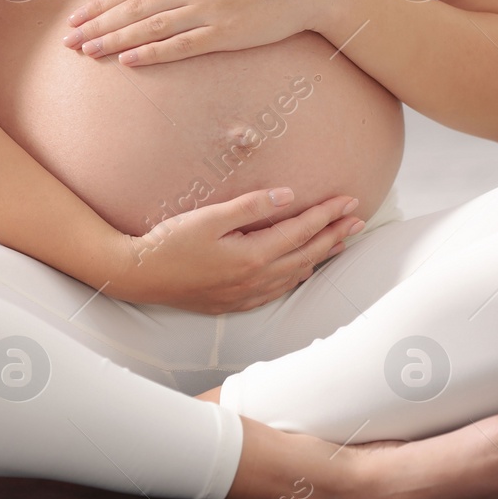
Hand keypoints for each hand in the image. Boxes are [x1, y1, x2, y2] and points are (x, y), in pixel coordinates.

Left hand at [61, 0, 334, 65]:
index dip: (102, 3)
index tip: (78, 16)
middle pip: (134, 9)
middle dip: (98, 25)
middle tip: (70, 40)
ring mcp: (208, 11)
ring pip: (150, 28)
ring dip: (115, 41)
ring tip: (88, 52)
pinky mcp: (225, 34)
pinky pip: (180, 46)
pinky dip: (152, 53)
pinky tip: (129, 61)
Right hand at [107, 186, 365, 313]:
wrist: (139, 276)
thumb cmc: (169, 243)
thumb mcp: (209, 217)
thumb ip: (250, 206)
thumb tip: (288, 196)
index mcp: (252, 256)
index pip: (301, 231)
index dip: (327, 215)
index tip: (349, 200)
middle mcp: (255, 280)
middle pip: (306, 254)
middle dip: (334, 235)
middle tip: (358, 219)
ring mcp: (245, 294)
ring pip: (295, 274)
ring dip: (320, 256)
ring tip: (340, 242)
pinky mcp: (234, 302)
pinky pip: (277, 290)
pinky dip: (297, 275)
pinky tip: (302, 269)